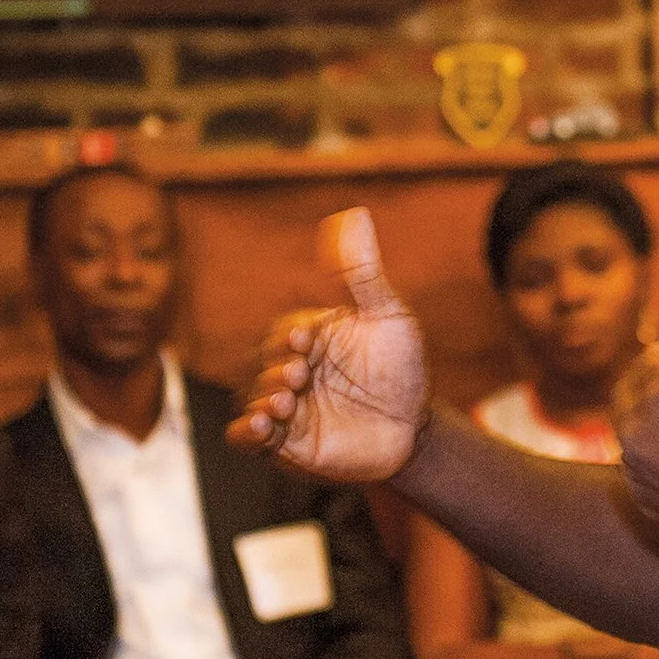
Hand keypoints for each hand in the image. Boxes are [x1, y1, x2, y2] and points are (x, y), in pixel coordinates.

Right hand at [229, 208, 429, 481]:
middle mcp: (290, 370)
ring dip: (262, 398)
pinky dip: (245, 431)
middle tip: (299, 374)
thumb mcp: (386, 315)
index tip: (307, 340)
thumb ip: (361, 271)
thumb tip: (353, 214)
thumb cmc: (399, 367)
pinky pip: (246, 437)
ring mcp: (285, 407)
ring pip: (251, 398)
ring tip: (284, 402)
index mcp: (308, 337)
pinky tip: (262, 425)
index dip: (290, 336)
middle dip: (276, 367)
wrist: (413, 429)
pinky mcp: (284, 444)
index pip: (284, 331)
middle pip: (262, 364)